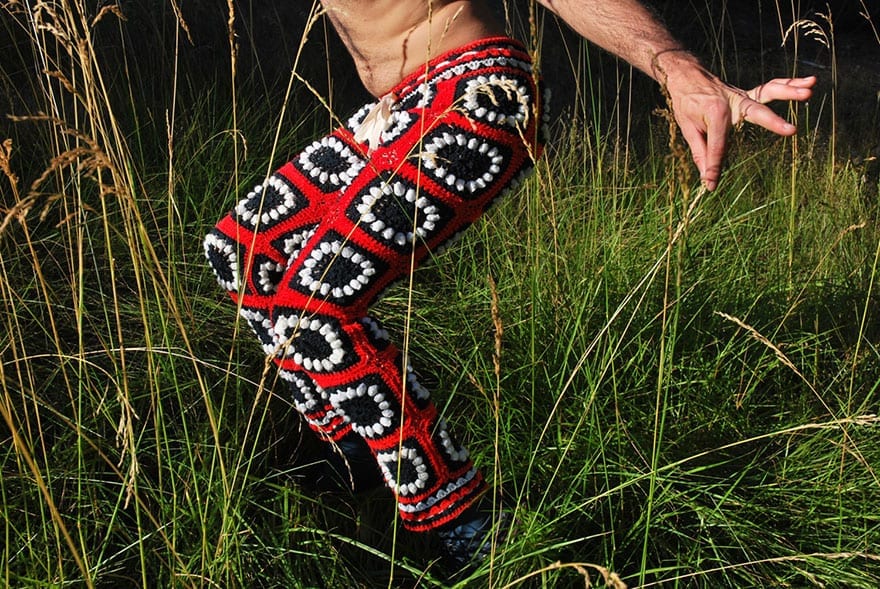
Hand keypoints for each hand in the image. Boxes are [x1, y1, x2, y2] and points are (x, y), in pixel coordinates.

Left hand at [665, 64, 815, 189]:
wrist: (687, 76)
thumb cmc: (686, 103)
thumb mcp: (687, 129)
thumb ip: (701, 153)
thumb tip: (707, 179)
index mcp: (715, 113)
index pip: (718, 145)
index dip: (714, 167)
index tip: (711, 184)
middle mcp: (733, 102)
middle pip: (756, 113)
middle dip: (773, 123)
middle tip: (792, 130)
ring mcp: (743, 97)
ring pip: (769, 92)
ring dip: (790, 92)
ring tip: (809, 91)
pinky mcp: (748, 95)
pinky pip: (771, 88)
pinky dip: (789, 84)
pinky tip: (808, 84)